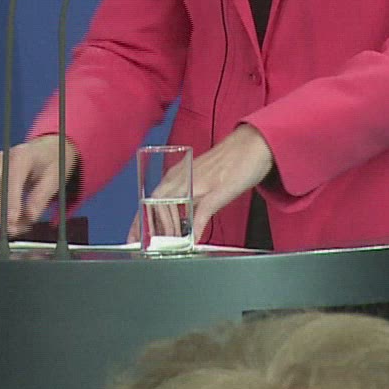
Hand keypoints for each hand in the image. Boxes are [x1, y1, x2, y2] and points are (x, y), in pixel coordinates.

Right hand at [0, 136, 79, 236]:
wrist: (47, 151)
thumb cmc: (51, 161)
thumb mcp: (55, 177)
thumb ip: (42, 196)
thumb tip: (30, 216)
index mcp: (21, 155)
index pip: (11, 179)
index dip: (10, 202)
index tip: (12, 220)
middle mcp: (1, 160)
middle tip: (13, 230)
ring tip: (19, 227)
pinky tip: (13, 221)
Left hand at [130, 125, 274, 244]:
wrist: (254, 142)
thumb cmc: (232, 159)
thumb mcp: (205, 178)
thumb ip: (192, 196)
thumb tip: (184, 218)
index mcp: (179, 174)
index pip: (150, 199)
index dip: (139, 220)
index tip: (134, 237)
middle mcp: (184, 177)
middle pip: (154, 204)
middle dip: (148, 228)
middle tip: (148, 246)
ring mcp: (199, 182)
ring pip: (170, 207)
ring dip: (167, 230)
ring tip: (170, 245)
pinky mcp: (217, 189)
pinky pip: (201, 212)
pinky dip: (194, 228)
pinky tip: (193, 240)